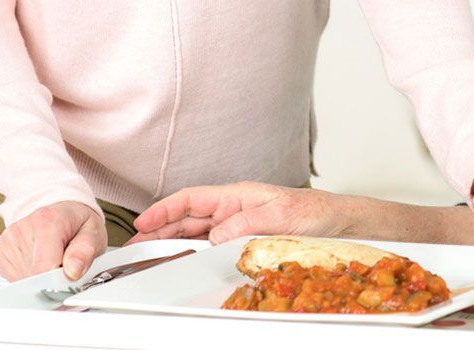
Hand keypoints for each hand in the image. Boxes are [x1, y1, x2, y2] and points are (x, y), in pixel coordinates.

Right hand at [0, 201, 106, 281]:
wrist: (60, 208)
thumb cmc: (77, 222)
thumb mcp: (93, 233)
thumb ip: (85, 252)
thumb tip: (72, 272)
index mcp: (47, 222)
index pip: (43, 268)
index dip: (57, 281)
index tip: (68, 279)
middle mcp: (22, 228)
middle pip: (33, 276)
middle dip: (51, 279)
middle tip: (64, 264)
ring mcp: (8, 239)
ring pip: (23, 279)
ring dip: (39, 277)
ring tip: (52, 258)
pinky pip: (13, 276)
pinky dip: (27, 274)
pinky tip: (38, 259)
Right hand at [129, 182, 351, 244]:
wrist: (336, 223)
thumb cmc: (312, 211)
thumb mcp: (280, 216)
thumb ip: (246, 224)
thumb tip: (215, 237)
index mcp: (236, 195)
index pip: (190, 199)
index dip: (163, 210)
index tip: (143, 221)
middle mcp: (232, 210)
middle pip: (186, 219)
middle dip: (159, 230)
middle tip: (136, 247)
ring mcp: (236, 226)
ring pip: (195, 235)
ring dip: (172, 244)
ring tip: (150, 256)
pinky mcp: (243, 241)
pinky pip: (211, 247)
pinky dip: (193, 254)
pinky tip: (182, 263)